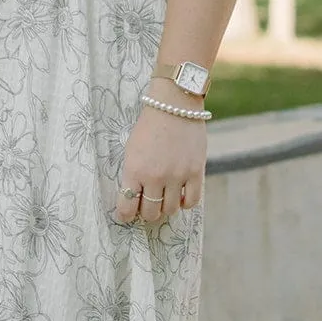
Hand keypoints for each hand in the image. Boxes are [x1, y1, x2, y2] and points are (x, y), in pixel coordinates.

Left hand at [114, 88, 206, 224]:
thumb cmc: (148, 126)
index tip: (126, 215)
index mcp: (135, 170)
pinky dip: (185, 203)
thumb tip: (133, 198)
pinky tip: (180, 195)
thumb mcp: (131, 150)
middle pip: (150, 212)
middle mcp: (156, 176)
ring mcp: (177, 175)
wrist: (173, 105)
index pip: (127, 207)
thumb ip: (132, 175)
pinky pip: (192, 201)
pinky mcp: (196, 171)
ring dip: (165, 207)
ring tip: (164, 198)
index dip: (125, 215)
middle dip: (146, 212)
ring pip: (171, 210)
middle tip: (146, 205)